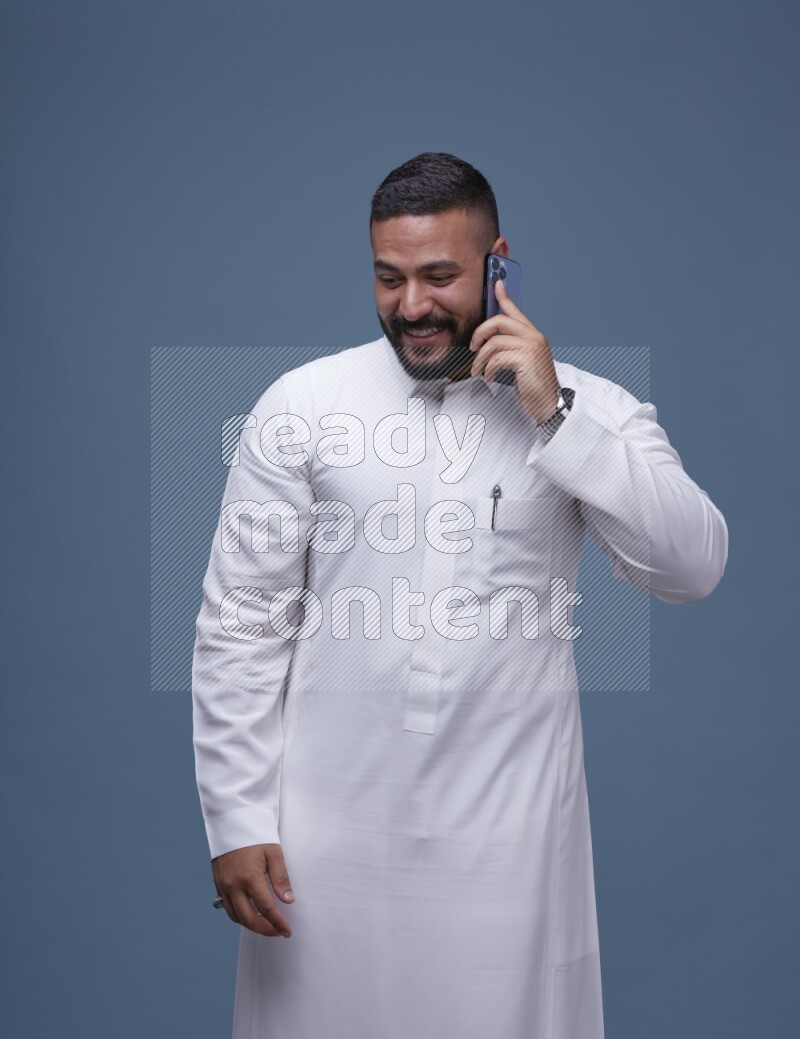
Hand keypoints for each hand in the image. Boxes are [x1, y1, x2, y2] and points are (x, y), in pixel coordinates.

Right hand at [212, 843, 294, 937]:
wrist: (233, 820)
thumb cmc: (256, 835)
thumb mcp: (274, 853)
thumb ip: (280, 878)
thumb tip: (288, 900)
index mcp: (249, 878)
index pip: (266, 908)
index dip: (277, 922)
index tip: (287, 931)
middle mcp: (233, 885)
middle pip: (248, 918)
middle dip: (264, 929)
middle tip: (278, 931)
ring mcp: (223, 885)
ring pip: (235, 916)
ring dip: (250, 925)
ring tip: (266, 924)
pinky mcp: (218, 883)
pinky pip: (227, 907)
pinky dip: (239, 915)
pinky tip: (250, 913)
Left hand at [469, 277, 559, 423]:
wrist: (547, 404)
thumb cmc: (534, 386)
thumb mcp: (522, 362)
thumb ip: (511, 348)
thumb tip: (490, 343)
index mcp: (533, 335)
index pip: (516, 311)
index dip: (504, 297)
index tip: (496, 284)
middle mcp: (534, 337)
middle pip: (499, 321)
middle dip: (480, 334)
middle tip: (473, 348)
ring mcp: (531, 347)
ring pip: (494, 343)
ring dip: (481, 359)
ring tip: (479, 371)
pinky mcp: (526, 359)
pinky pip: (497, 358)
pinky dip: (489, 369)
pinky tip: (490, 378)